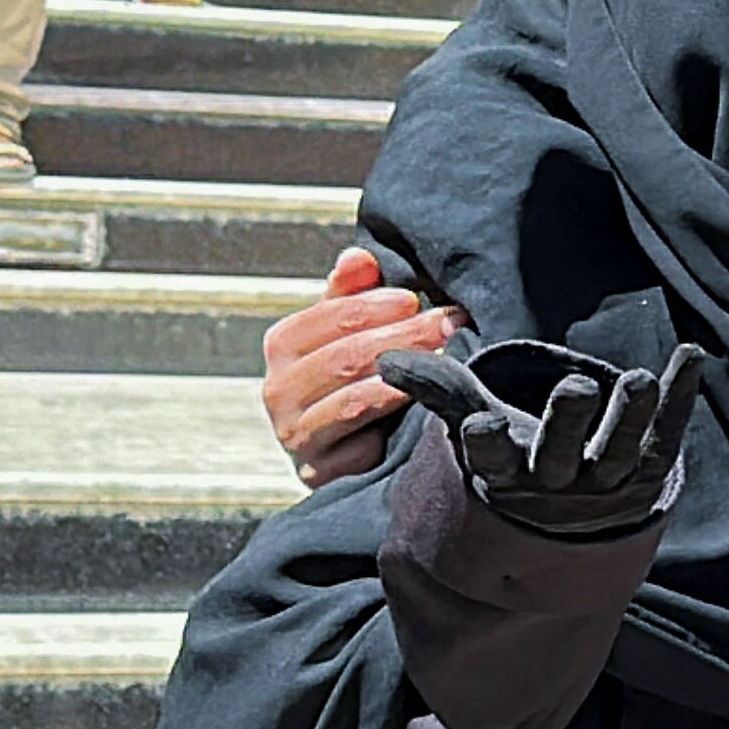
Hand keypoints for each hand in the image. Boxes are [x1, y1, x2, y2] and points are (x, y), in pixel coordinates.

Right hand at [262, 248, 470, 488]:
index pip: (332, 316)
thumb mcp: (346, 330)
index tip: (419, 300)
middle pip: (347, 357)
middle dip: (406, 338)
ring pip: (354, 401)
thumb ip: (351, 293)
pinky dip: (393, 428)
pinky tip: (426, 412)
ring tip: (445, 365)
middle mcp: (277, 390)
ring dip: (406, 380)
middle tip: (450, 325)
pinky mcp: (318, 471)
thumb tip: (360, 256)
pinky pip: (360, 447)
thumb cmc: (348, 377)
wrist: (344, 450)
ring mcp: (296, 434)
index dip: (379, 306)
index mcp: (283, 344)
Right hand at [379, 340, 702, 537]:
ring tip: (636, 380)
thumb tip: (384, 361)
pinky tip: (689, 357)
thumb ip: (441, 391)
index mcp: (508, 478)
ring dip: (630, 416)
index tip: (481, 422)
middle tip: (578, 388)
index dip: (488, 443)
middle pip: (562, 455)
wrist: (575, 522)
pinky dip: (679, 397)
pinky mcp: (650, 470)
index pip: (493, 462)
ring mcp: (609, 482)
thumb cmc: (518, 460)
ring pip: (619, 450)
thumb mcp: (477, 427)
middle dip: (569, 422)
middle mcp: (559, 484)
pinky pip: (667, 434)